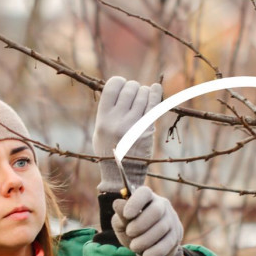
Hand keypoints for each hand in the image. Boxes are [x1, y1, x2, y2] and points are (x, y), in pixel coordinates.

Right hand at [93, 76, 162, 193]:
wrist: (122, 173)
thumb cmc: (110, 150)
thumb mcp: (100, 131)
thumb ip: (107, 111)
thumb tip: (118, 90)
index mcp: (103, 118)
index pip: (112, 87)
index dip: (119, 82)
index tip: (123, 85)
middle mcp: (117, 120)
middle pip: (129, 89)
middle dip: (134, 87)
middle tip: (135, 92)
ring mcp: (133, 124)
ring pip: (142, 95)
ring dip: (144, 92)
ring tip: (144, 95)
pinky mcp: (147, 129)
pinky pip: (153, 105)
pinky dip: (155, 94)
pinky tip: (155, 88)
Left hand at [112, 186, 183, 255]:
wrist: (149, 245)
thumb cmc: (133, 229)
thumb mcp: (122, 223)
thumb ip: (120, 216)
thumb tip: (117, 203)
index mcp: (147, 197)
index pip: (144, 193)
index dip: (135, 203)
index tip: (127, 215)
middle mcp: (162, 204)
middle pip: (156, 211)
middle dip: (140, 224)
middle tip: (129, 233)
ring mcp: (171, 219)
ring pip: (162, 228)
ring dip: (145, 240)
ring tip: (134, 247)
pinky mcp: (176, 234)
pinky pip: (168, 243)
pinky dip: (155, 251)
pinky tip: (146, 255)